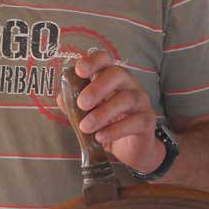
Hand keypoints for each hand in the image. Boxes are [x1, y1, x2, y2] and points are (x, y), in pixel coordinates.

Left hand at [58, 50, 165, 172]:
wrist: (129, 148)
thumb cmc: (107, 123)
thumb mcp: (87, 113)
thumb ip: (74, 103)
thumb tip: (61, 96)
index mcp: (111, 77)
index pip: (105, 60)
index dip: (93, 62)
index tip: (79, 71)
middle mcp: (128, 84)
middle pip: (117, 74)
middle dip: (98, 88)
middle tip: (82, 104)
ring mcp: (140, 101)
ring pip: (126, 99)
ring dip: (103, 113)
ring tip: (86, 127)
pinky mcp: (147, 120)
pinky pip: (134, 121)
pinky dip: (115, 130)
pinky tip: (101, 137)